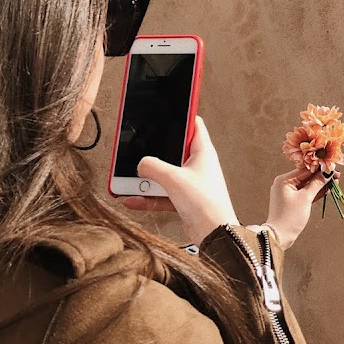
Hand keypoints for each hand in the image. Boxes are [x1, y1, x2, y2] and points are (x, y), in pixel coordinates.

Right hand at [122, 117, 237, 243]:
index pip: (194, 124)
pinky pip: (161, 194)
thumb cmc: (206, 204)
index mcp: (202, 152)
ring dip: (147, 178)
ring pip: (164, 174)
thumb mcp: (174, 179)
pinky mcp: (184, 200)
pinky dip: (147, 196)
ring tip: (128, 178)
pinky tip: (131, 198)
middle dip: (154, 151)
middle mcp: (198, 165)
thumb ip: (153, 167)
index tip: (167, 108)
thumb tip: (141, 164)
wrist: (215, 235)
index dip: (181, 115)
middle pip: (172, 150)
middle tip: (138, 147)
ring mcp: (190, 183)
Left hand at [265, 166, 338, 250]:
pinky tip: (327, 190)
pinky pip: (305, 193)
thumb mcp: (305, 199)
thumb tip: (327, 172)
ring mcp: (288, 193)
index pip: (305, 170)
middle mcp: (285, 183)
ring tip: (335, 182)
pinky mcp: (292, 201)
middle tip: (337, 176)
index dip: (321, 169)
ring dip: (320, 185)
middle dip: (321, 177)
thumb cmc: (291, 216)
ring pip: (307, 185)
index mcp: (284, 180)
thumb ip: (317, 184)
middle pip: (307, 177)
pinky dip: (315, 192)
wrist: (280, 236)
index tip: (333, 168)